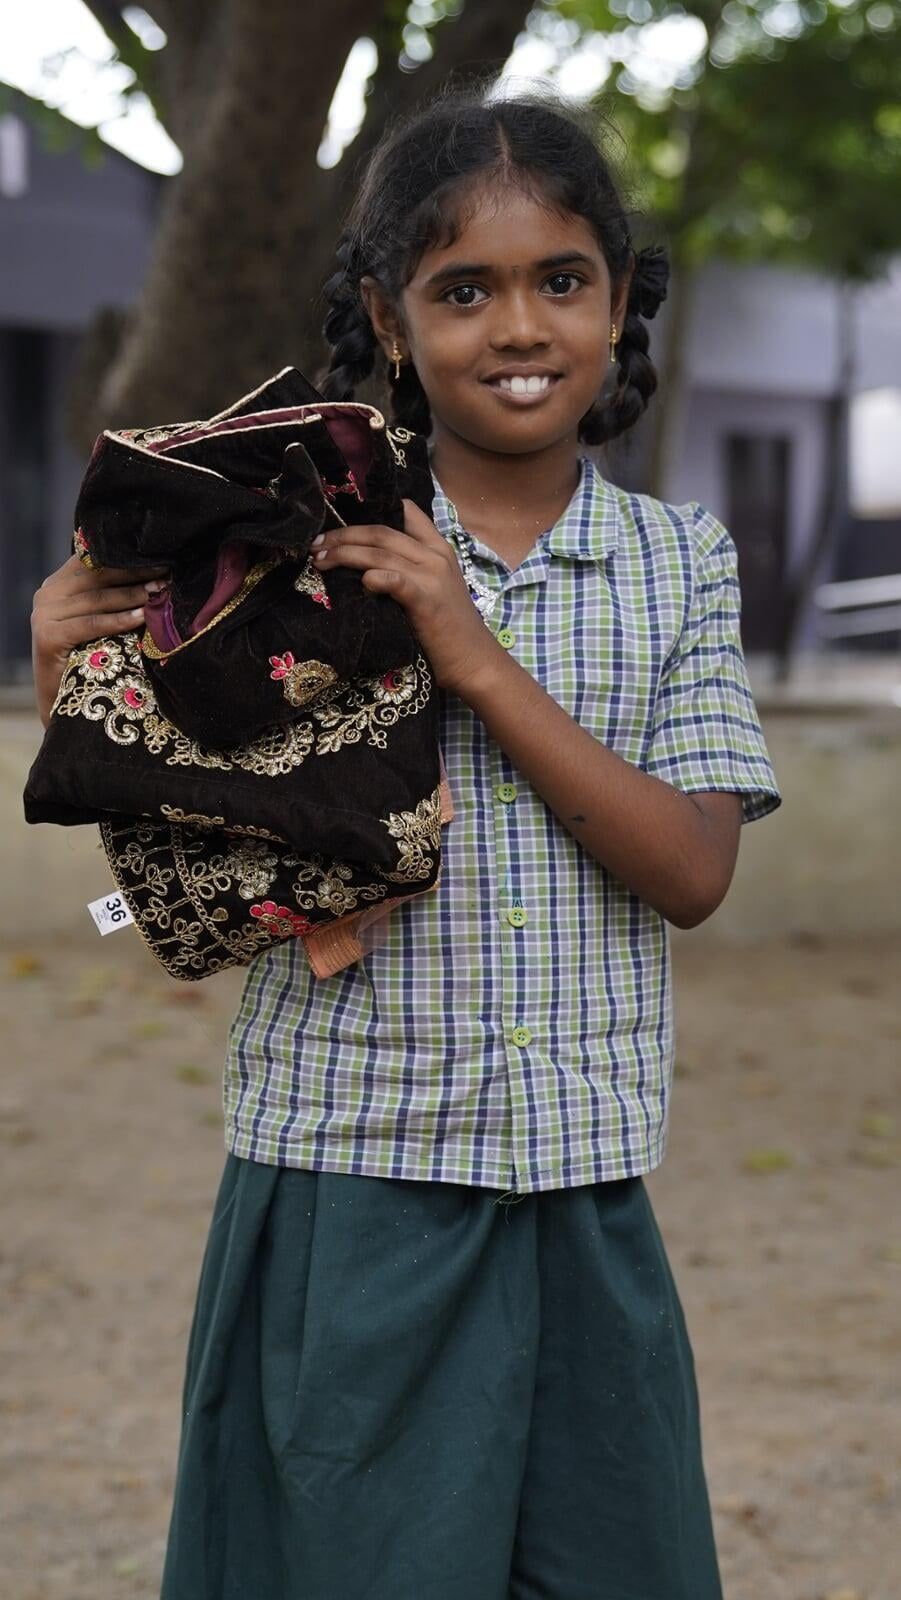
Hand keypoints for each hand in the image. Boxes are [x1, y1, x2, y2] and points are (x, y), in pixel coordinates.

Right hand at [31, 553, 168, 726]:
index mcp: (58, 583)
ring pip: (97, 599)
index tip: (160, 559)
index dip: (128, 560)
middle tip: (166, 574)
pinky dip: (118, 620)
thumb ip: (111, 595)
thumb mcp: (98, 620)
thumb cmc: (88, 658)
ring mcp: (43, 614)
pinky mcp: (47, 636)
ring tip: (159, 594)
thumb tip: (156, 577)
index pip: (95, 562)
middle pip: (97, 577)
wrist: (61, 700)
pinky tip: (141, 617)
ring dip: (133, 596)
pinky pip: (91, 623)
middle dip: (135, 575)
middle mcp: (47, 594)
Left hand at [311, 499, 500, 695]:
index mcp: (438, 548)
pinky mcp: (426, 599)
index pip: (405, 511)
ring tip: (320, 561)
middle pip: (381, 531)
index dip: (370, 512)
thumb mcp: (433, 589)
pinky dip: (374, 577)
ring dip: (344, 554)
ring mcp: (432, 576)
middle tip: (316, 544)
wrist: (474, 662)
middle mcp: (436, 555)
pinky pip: (394, 579)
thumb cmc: (449, 631)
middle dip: (343, 535)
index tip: (341, 524)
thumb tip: (365, 565)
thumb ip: (408, 570)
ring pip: (380, 552)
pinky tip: (360, 582)